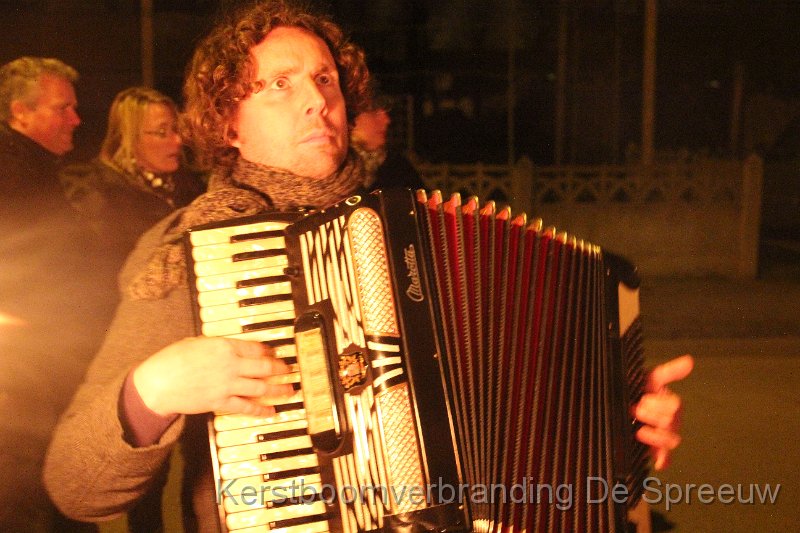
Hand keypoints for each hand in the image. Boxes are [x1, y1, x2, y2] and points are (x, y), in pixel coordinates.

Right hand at [133, 336, 293, 417]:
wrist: (158, 383)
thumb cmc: (172, 360)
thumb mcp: (197, 342)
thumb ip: (217, 345)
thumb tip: (231, 348)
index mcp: (224, 346)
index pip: (255, 348)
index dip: (268, 351)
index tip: (275, 353)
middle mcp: (230, 364)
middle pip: (264, 367)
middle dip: (280, 369)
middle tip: (290, 370)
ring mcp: (227, 385)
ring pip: (261, 387)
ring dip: (278, 389)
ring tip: (290, 390)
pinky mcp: (221, 402)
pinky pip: (246, 406)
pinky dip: (261, 409)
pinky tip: (271, 410)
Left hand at [634, 354, 694, 469]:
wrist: (620, 400)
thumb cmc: (637, 389)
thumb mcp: (650, 378)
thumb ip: (670, 371)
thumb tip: (689, 361)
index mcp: (671, 404)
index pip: (675, 407)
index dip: (658, 404)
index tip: (643, 399)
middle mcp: (670, 420)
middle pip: (671, 422)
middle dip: (651, 415)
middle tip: (636, 409)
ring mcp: (663, 435)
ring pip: (671, 441)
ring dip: (655, 436)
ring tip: (639, 430)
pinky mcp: (655, 448)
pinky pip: (665, 458)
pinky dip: (664, 460)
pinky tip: (659, 463)